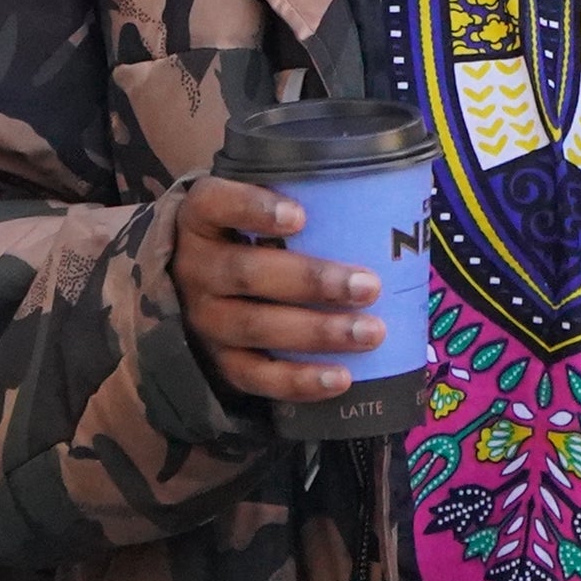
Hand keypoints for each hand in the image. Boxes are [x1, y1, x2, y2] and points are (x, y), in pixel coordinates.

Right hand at [171, 175, 383, 405]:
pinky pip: (255, 376)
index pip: (217, 204)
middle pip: (247, 274)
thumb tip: (384, 199)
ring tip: (370, 333)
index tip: (300, 216)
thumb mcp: (257, 207)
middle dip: (312, 281)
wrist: (200, 286)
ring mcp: (205, 318)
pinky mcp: (219, 360)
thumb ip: (300, 200)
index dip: (254, 209)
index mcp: (202, 217)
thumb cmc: (250, 234)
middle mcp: (196, 268)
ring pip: (256, 327)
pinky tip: (340, 378)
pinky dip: (299, 380)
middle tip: (368, 286)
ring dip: (317, 333)